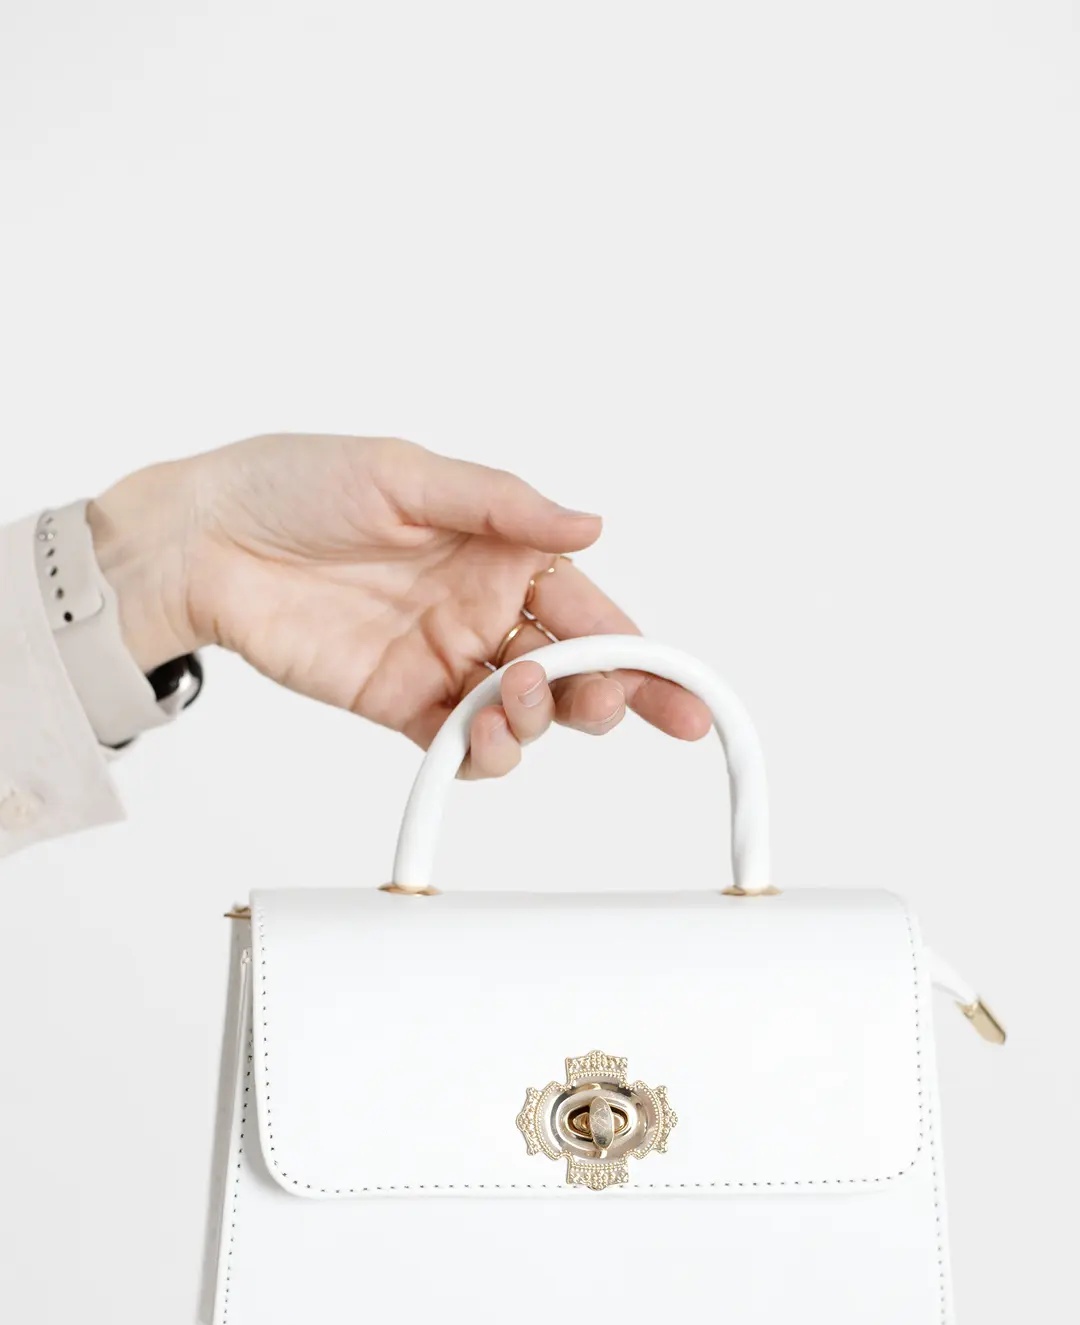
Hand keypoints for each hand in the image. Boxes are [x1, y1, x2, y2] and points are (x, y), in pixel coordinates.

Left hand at [88, 434, 709, 776]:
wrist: (206, 541)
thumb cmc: (295, 484)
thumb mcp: (405, 473)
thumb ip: (502, 506)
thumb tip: (591, 523)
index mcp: (502, 552)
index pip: (590, 608)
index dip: (639, 651)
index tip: (676, 687)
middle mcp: (484, 611)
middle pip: (574, 670)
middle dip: (605, 695)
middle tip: (601, 702)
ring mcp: (445, 662)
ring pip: (526, 715)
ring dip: (541, 721)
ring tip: (515, 702)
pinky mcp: (401, 705)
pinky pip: (462, 746)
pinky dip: (486, 754)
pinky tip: (482, 737)